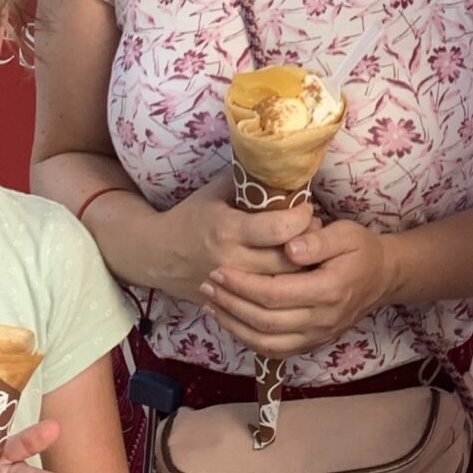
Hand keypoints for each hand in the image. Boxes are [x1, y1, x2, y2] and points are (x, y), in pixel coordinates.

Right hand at [152, 171, 313, 305]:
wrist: (157, 255)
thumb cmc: (190, 217)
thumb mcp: (215, 192)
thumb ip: (248, 182)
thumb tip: (285, 170)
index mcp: (227, 229)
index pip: (280, 228)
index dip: (302, 217)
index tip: (307, 206)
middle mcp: (231, 261)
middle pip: (288, 260)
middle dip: (310, 243)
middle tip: (315, 228)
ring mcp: (232, 287)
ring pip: (283, 284)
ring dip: (303, 267)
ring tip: (308, 248)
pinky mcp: (232, 302)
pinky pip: (269, 299)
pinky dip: (287, 285)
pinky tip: (292, 271)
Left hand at [201, 218, 393, 356]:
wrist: (382, 277)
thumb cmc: (361, 249)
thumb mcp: (346, 233)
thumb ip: (317, 240)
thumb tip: (289, 248)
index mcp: (329, 290)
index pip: (276, 294)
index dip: (243, 285)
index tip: (219, 270)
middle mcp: (322, 320)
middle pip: (265, 321)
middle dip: (231, 304)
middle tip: (207, 285)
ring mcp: (317, 336)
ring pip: (266, 342)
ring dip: (234, 326)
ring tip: (210, 305)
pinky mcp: (312, 343)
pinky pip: (275, 351)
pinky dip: (248, 340)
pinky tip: (231, 322)